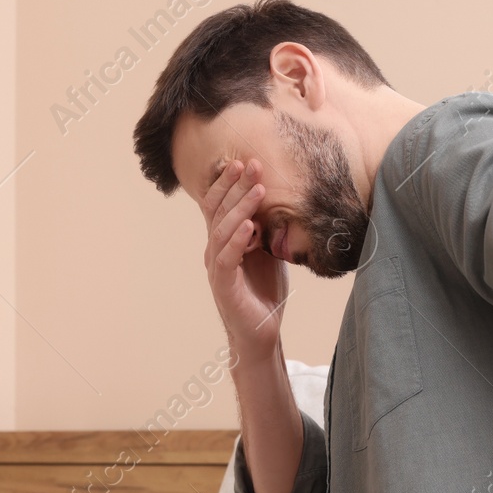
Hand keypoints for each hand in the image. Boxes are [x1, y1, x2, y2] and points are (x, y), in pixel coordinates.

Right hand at [200, 159, 287, 359]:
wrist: (261, 331)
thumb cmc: (264, 291)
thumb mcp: (268, 251)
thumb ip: (266, 228)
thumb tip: (277, 199)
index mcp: (223, 240)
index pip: (219, 204)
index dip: (229, 182)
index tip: (245, 161)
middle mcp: (215, 250)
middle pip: (218, 210)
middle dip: (235, 185)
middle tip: (252, 163)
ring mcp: (217, 267)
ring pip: (222, 230)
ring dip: (240, 207)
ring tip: (259, 189)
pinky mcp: (224, 285)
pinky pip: (227, 258)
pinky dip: (237, 240)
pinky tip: (249, 225)